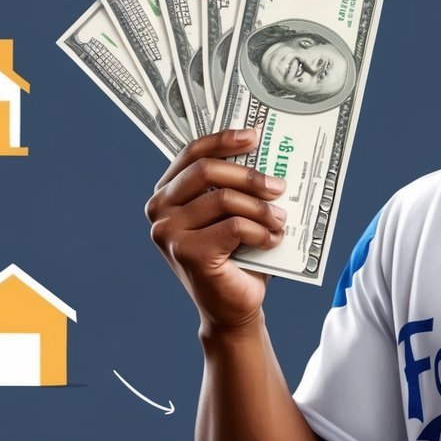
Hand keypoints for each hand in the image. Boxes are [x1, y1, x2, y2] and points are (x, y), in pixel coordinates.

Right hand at [145, 128, 287, 333]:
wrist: (232, 306)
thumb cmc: (236, 255)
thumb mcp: (234, 213)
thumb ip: (236, 185)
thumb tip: (267, 148)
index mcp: (167, 192)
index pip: (192, 152)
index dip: (223, 139)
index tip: (255, 134)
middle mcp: (159, 209)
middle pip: (207, 171)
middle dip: (249, 175)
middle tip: (279, 186)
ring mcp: (167, 231)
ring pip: (225, 200)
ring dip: (261, 209)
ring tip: (281, 220)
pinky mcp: (186, 252)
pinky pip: (234, 226)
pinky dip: (260, 231)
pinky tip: (271, 240)